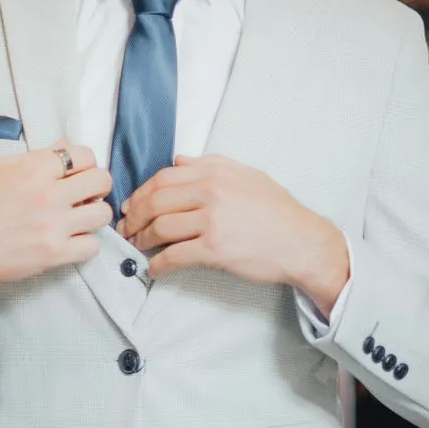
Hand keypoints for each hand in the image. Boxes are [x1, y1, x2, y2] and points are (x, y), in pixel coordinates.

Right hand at [0, 144, 111, 293]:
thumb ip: (33, 157)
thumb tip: (62, 149)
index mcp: (34, 170)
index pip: (84, 155)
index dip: (84, 162)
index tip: (77, 172)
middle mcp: (49, 195)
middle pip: (101, 181)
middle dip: (96, 184)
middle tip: (84, 192)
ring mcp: (54, 226)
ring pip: (101, 213)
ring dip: (93, 213)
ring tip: (79, 217)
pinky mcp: (55, 253)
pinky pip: (92, 246)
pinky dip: (86, 242)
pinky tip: (72, 239)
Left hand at [121, 155, 348, 310]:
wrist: (302, 243)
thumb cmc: (277, 211)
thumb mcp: (247, 175)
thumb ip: (210, 164)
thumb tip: (178, 159)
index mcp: (215, 171)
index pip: (163, 178)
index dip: (140, 193)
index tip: (130, 206)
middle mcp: (211, 191)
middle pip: (155, 202)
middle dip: (133, 217)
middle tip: (125, 229)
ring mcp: (212, 220)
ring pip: (160, 228)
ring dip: (140, 240)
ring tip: (136, 247)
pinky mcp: (214, 249)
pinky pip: (174, 256)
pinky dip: (158, 264)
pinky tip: (153, 268)